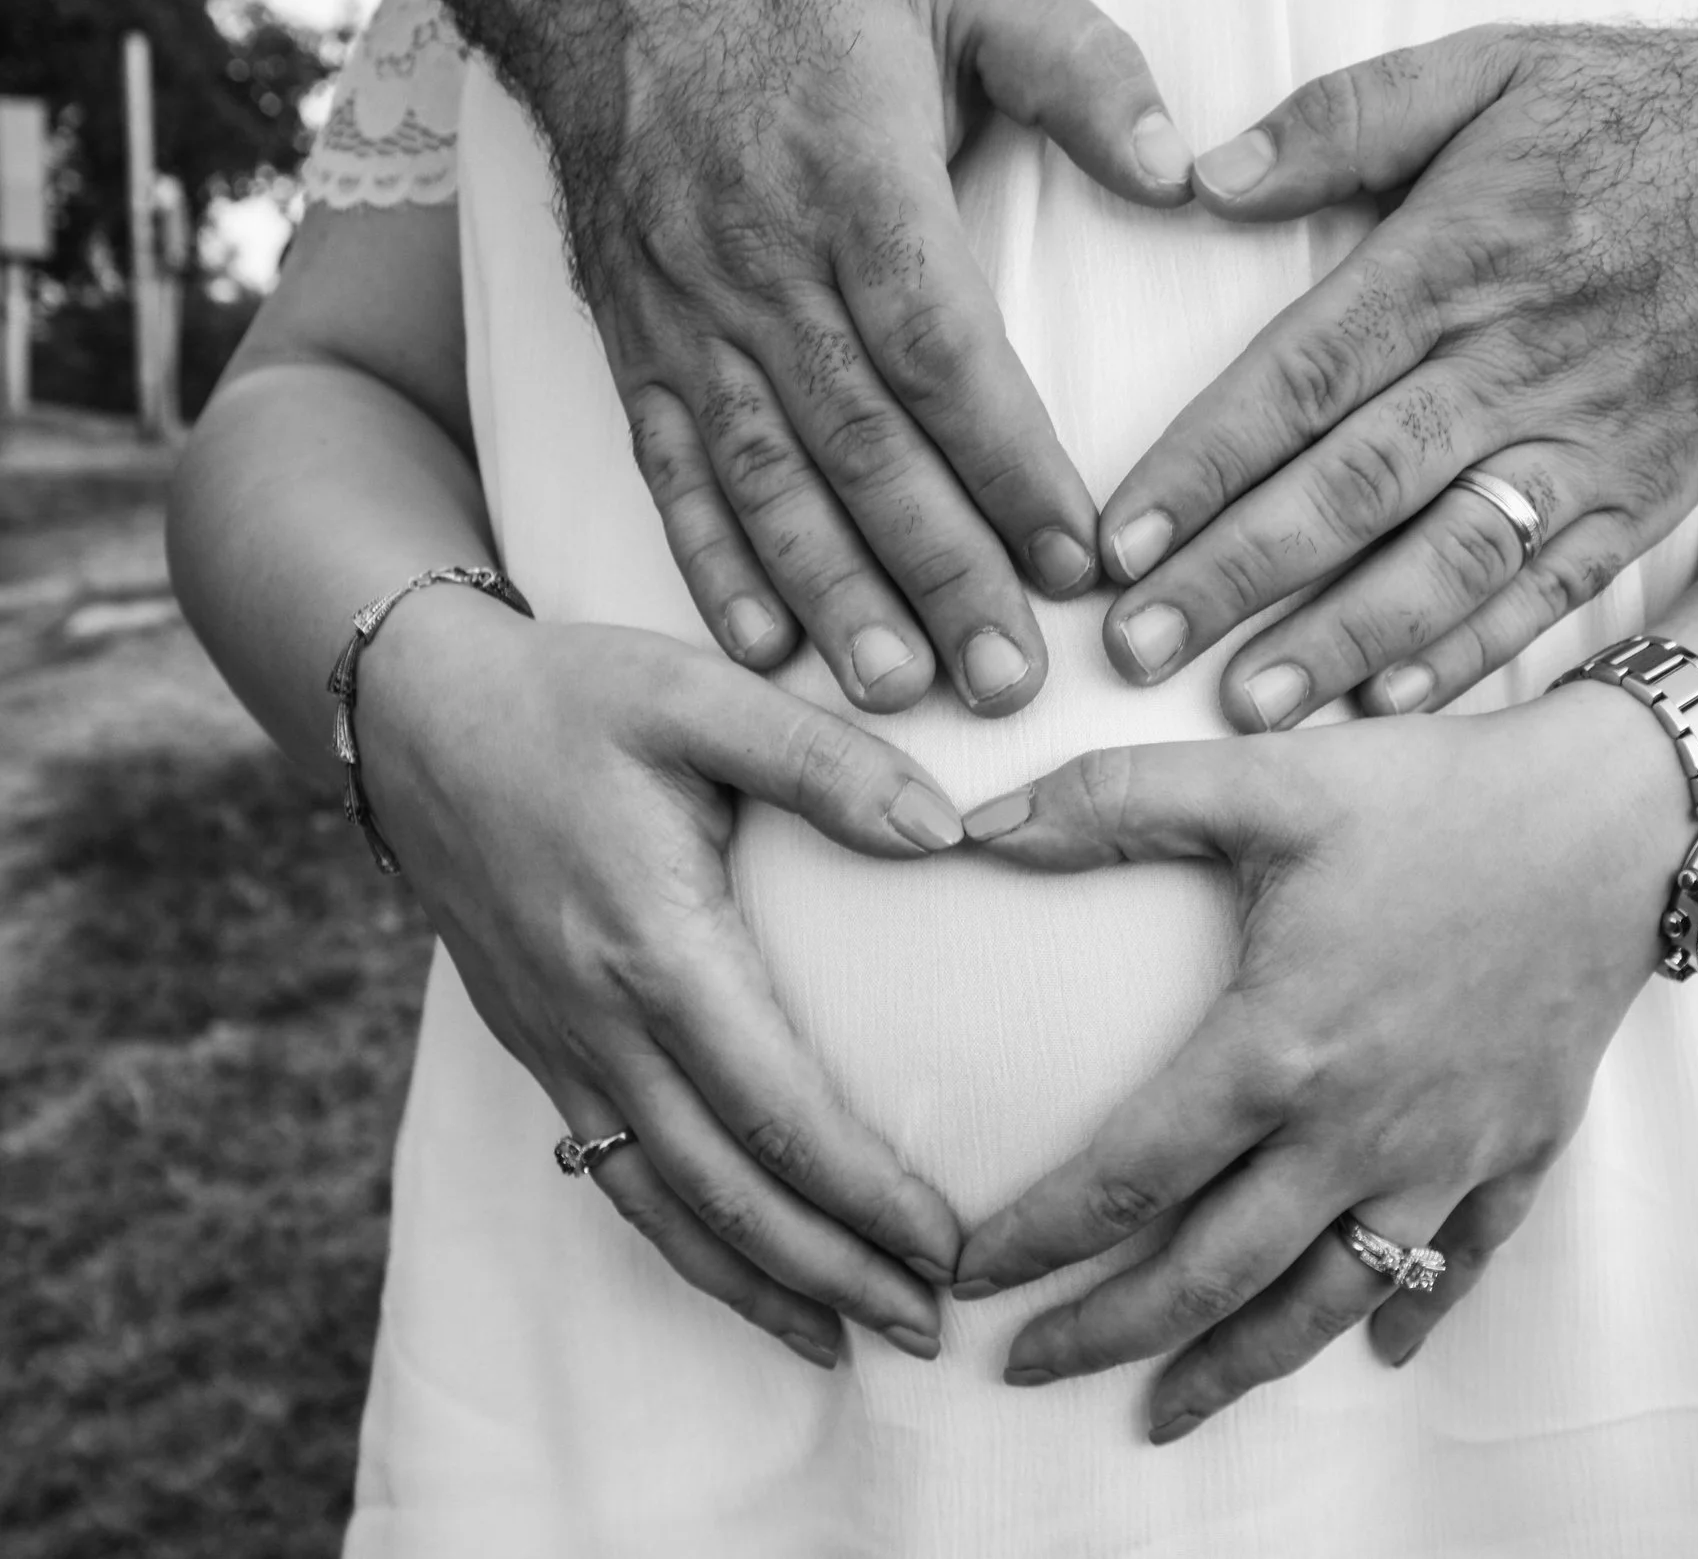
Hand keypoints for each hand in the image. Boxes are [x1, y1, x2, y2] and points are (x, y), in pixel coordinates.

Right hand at [356, 590, 970, 1365]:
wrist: (412, 716)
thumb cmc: (571, 698)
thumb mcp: (699, 695)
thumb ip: (824, 760)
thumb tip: (944, 829)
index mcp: (656, 946)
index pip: (776, 1107)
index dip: (863, 1193)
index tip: (947, 1244)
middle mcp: (601, 1021)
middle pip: (723, 1189)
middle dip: (829, 1271)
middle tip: (927, 1327)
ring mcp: (561, 1047)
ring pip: (660, 1205)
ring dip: (756, 1284)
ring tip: (848, 1340)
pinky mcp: (541, 1048)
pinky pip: (611, 1176)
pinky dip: (681, 1243)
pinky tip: (740, 1275)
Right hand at [523, 0, 1193, 711]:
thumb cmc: (814, 0)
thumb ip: (1079, 67)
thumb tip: (1180, 168)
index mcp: (855, 183)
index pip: (941, 348)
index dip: (1009, 463)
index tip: (1082, 558)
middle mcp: (762, 264)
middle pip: (862, 442)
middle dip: (939, 570)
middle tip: (1009, 678)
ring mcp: (689, 315)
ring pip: (767, 478)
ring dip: (833, 593)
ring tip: (899, 689)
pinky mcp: (640, 345)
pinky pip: (674, 469)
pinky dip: (714, 564)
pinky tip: (766, 648)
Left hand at [949, 683, 1688, 1438]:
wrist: (1620, 813)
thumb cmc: (1438, 792)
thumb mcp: (1268, 778)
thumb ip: (1116, 799)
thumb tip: (978, 823)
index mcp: (1277, 1048)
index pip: (1127, 1177)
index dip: (1039, 1235)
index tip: (972, 1274)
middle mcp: (1354, 1128)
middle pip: (1209, 1273)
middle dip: (1105, 1334)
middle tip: (1024, 1370)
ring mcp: (1444, 1152)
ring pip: (1326, 1299)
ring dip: (1237, 1366)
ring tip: (1166, 1409)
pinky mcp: (1519, 1146)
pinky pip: (1461, 1261)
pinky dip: (1413, 1311)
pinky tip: (1381, 1348)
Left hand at [1093, 25, 1697, 731]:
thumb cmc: (1634, 116)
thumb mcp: (1488, 70)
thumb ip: (1341, 120)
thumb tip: (1202, 179)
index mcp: (1459, 258)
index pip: (1303, 376)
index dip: (1206, 463)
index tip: (1119, 539)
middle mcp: (1518, 363)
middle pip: (1356, 485)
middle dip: (1239, 572)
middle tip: (1139, 647)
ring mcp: (1589, 440)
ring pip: (1450, 557)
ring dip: (1344, 637)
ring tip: (1249, 704)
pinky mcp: (1646, 491)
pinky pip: (1553, 589)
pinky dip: (1475, 652)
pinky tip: (1392, 704)